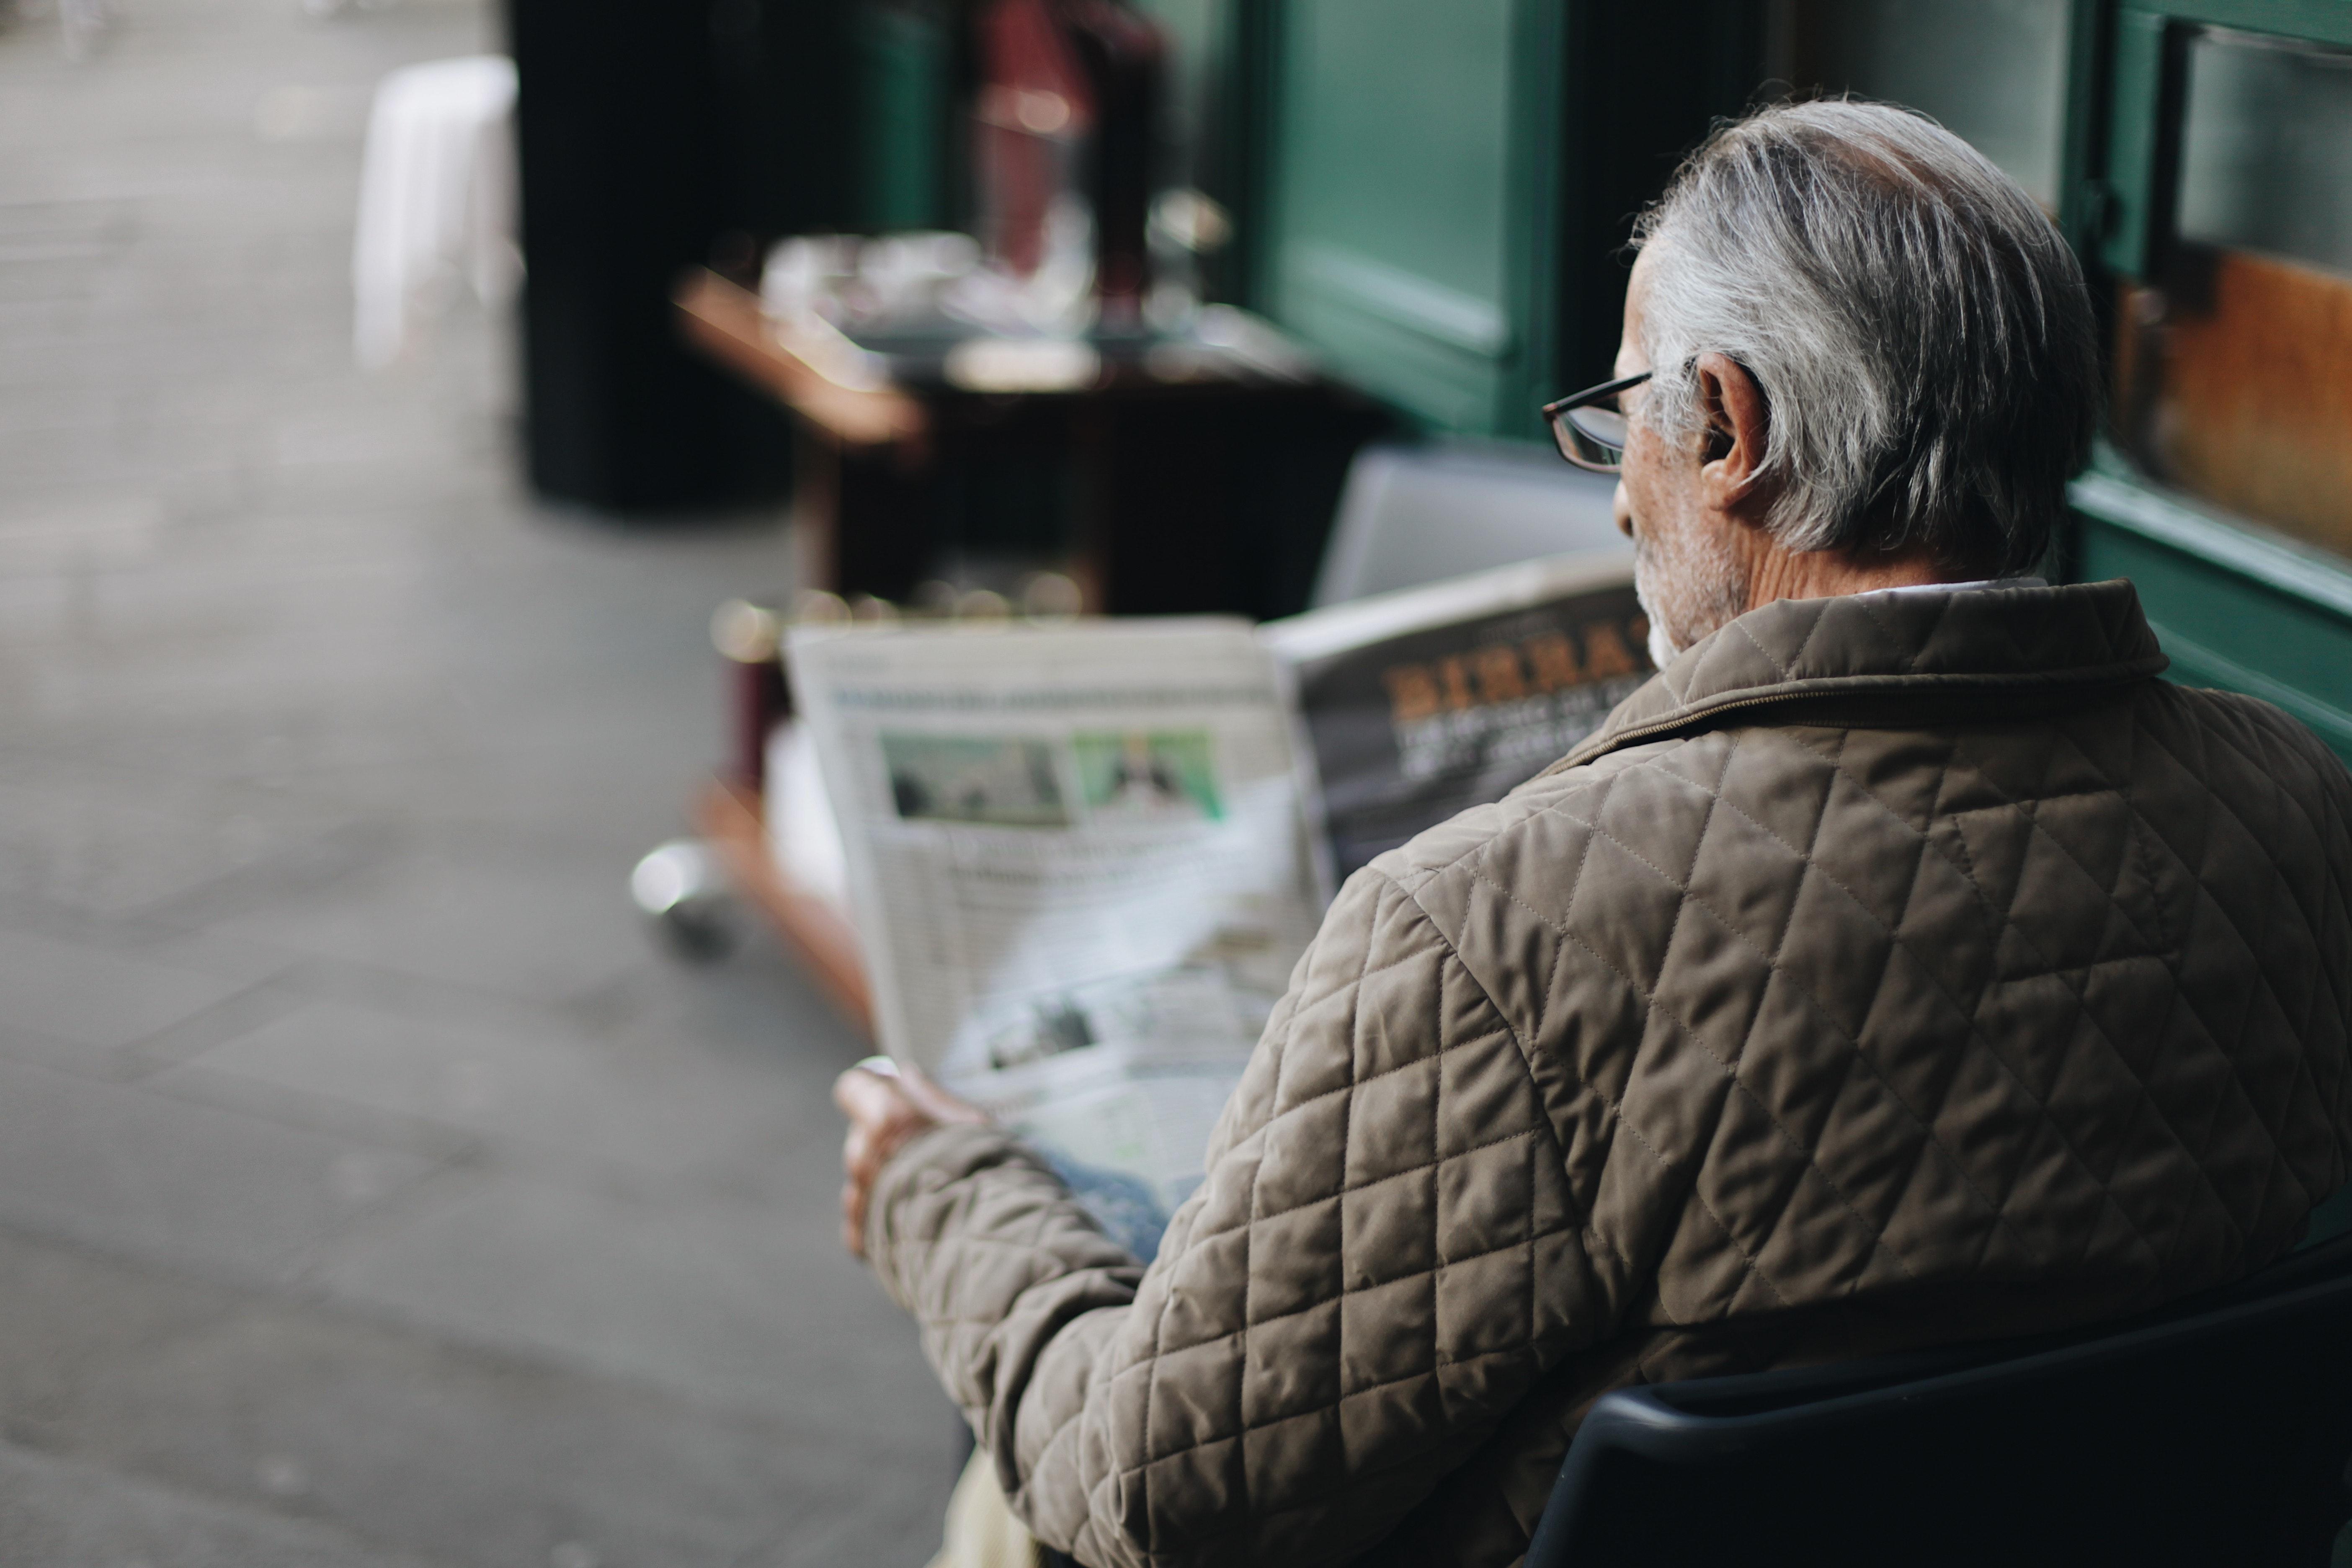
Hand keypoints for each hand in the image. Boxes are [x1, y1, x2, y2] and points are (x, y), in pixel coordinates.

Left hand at [833, 1059, 985, 1256]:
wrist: (988, 1246)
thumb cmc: (989, 1181)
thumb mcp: (975, 1126)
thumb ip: (933, 1099)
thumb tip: (908, 1075)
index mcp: (890, 1116)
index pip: (855, 1087)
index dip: (871, 1093)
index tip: (890, 1102)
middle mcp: (866, 1153)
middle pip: (863, 1137)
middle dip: (887, 1146)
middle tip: (928, 1159)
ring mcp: (861, 1196)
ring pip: (863, 1180)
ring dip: (885, 1185)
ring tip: (929, 1198)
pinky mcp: (862, 1237)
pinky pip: (862, 1222)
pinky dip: (884, 1223)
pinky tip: (916, 1226)